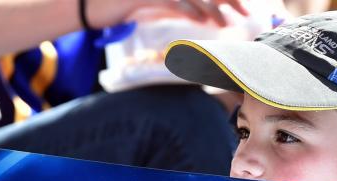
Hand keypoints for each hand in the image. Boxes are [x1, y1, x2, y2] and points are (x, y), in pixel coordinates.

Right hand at [88, 0, 250, 28]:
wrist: (91, 6)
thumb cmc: (124, 5)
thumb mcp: (157, 6)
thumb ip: (180, 6)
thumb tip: (207, 16)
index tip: (242, 7)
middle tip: (245, 12)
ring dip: (212, 7)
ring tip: (226, 22)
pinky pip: (176, 1)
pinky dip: (193, 10)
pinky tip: (204, 21)